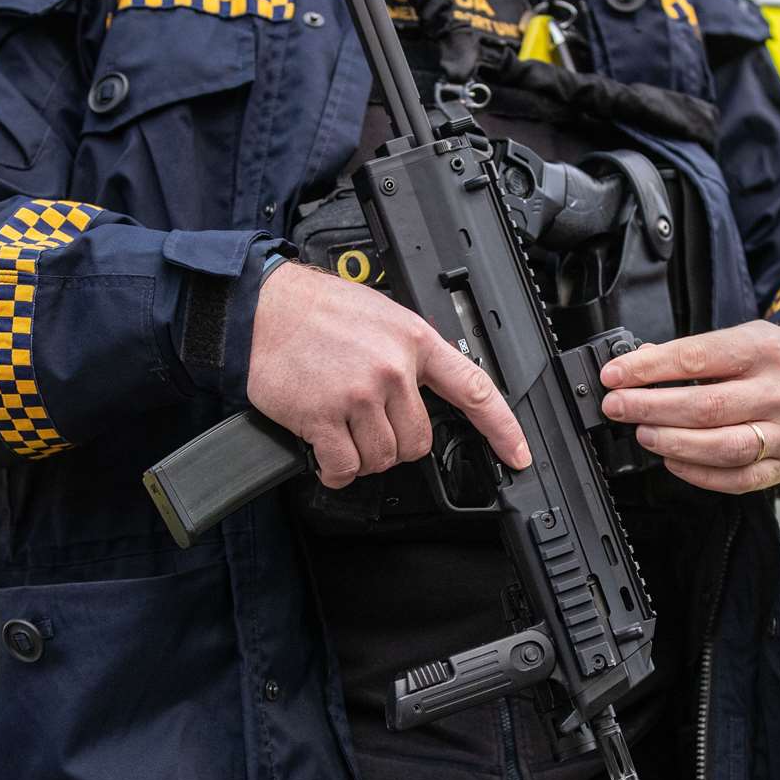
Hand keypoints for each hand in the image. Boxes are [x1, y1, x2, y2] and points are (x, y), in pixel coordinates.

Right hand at [247, 262, 530, 488]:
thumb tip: (423, 392)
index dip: (502, 428)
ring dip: (362, 458)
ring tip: (342, 434)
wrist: (262, 308)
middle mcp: (393, 369)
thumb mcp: (380, 315)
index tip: (517, 454)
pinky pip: (345, 466)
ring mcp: (359, 394)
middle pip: (418, 441)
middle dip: (395, 445)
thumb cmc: (315, 309)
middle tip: (369, 427)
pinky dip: (336, 471)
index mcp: (414, 340)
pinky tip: (326, 457)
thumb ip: (407, 353)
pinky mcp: (324, 417)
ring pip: (382, 458)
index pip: (474, 389)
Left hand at [599, 321, 779, 492]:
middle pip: (707, 406)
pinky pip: (738, 479)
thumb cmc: (778, 361)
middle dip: (652, 408)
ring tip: (643, 434)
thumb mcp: (742, 339)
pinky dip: (699, 474)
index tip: (615, 375)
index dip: (650, 368)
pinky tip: (672, 461)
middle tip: (618, 407)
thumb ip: (693, 354)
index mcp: (762, 351)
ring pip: (723, 446)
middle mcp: (778, 392)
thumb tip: (638, 364)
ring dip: (674, 442)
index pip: (697, 359)